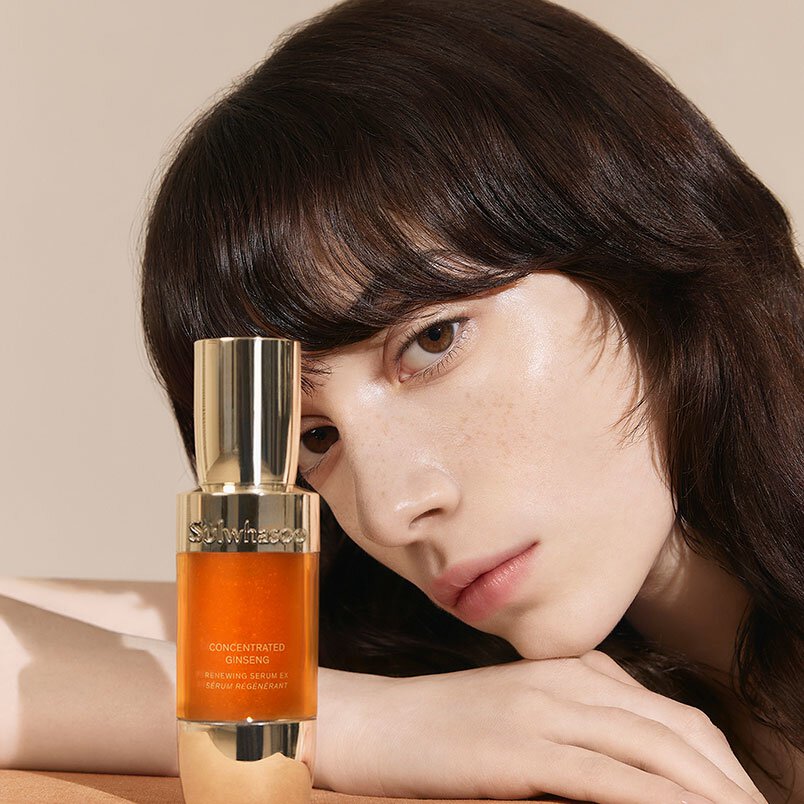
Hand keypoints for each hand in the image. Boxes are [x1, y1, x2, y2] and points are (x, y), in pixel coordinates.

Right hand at [317, 651, 766, 803]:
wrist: (377, 722)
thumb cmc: (446, 726)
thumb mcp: (522, 710)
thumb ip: (577, 714)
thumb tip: (632, 752)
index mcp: (574, 671)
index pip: (674, 716)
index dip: (721, 763)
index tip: (742, 799)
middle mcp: (570, 681)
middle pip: (678, 734)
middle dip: (729, 783)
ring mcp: (546, 710)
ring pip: (653, 754)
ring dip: (709, 793)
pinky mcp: (523, 747)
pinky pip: (608, 780)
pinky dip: (658, 802)